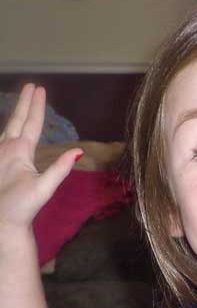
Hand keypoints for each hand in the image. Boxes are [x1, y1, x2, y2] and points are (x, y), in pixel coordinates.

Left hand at [0, 84, 81, 230]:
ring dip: (14, 114)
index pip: (31, 123)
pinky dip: (7, 130)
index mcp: (19, 151)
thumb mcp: (44, 188)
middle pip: (16, 120)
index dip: (37, 106)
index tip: (40, 88)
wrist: (0, 220)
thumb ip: (60, 168)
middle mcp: (4, 147)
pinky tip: (8, 132)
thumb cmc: (22, 206)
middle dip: (24, 103)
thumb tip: (78, 151)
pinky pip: (0, 140)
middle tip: (30, 86)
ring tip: (20, 104)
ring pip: (6, 128)